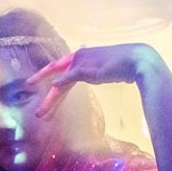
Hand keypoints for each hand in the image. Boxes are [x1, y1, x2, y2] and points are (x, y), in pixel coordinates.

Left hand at [28, 44, 157, 117]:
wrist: (137, 60)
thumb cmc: (125, 65)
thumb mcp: (105, 68)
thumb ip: (96, 70)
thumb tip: (100, 72)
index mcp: (81, 56)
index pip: (61, 69)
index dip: (47, 78)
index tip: (34, 85)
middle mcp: (77, 57)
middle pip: (56, 77)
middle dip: (47, 98)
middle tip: (38, 113)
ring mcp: (80, 62)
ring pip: (60, 84)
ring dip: (50, 101)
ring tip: (41, 114)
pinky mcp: (85, 69)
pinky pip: (69, 78)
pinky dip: (60, 83)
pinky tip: (53, 88)